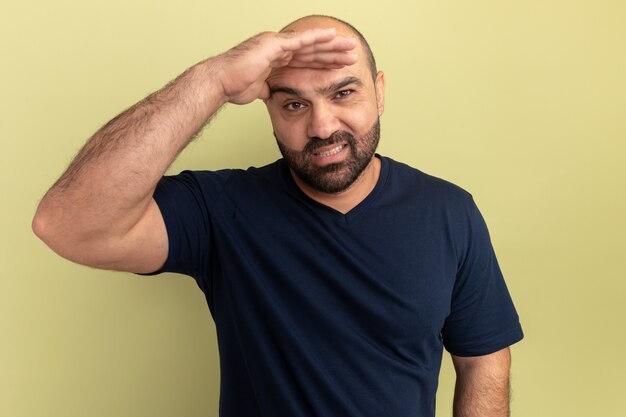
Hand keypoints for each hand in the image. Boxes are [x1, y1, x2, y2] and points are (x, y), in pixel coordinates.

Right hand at [215, 28, 356, 104]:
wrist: (221, 82)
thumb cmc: (233, 85)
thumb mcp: (256, 89)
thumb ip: (266, 88)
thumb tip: (270, 93)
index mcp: (275, 58)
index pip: (305, 59)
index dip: (323, 61)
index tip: (339, 65)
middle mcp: (278, 47)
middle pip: (312, 50)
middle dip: (333, 52)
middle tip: (352, 52)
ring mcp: (276, 43)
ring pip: (310, 43)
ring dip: (331, 45)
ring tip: (350, 45)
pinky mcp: (273, 44)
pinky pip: (300, 40)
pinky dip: (317, 38)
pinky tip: (332, 36)